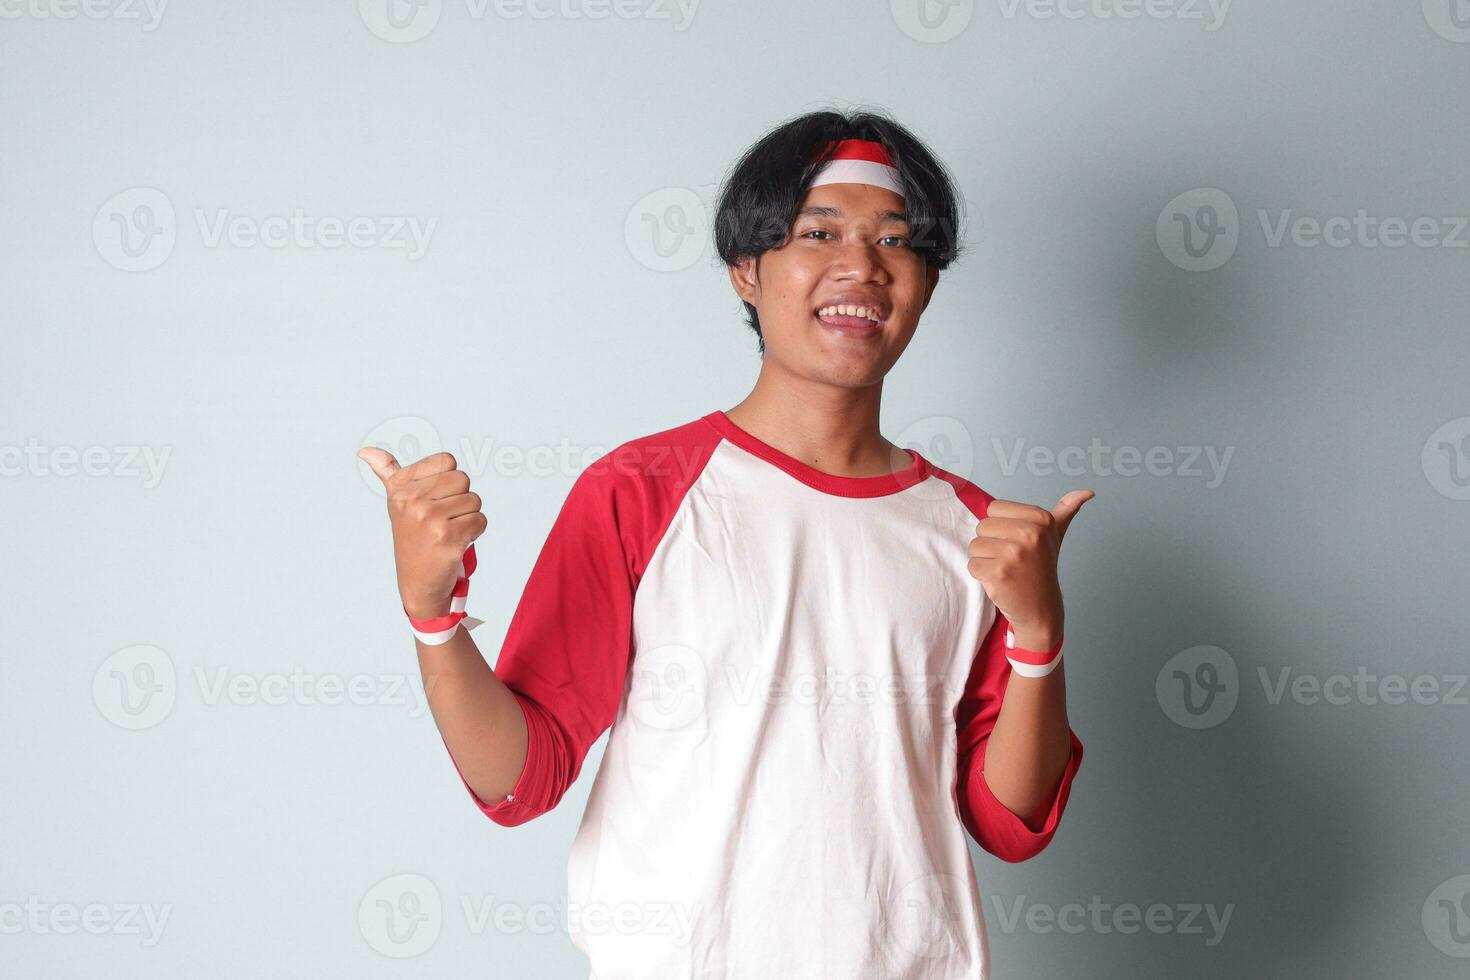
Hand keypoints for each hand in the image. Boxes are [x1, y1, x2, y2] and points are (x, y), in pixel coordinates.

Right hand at [357, 447, 487, 619]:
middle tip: (444, 520)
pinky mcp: (448, 537)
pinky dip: (475, 532)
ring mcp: (429, 519)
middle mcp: (412, 501)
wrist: (418, 583)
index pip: (447, 461)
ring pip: (474, 500)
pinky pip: (480, 520)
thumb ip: (388, 473)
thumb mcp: (397, 502)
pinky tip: (457, 543)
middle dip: (460, 499)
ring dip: (468, 517)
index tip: (433, 501)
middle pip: (463, 479)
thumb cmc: (413, 538)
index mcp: (400, 488)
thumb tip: (364, 451)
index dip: (448, 482)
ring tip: (449, 532)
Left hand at [966, 490, 1093, 648]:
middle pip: (983, 526)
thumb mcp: (1056, 535)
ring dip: (985, 559)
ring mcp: (1014, 554)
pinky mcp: (999, 573)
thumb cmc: (1042, 568)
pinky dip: (981, 575)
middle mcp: (1030, 534)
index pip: (994, 508)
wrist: (1041, 608)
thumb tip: (1087, 491)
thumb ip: (1066, 510)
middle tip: (1011, 559)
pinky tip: (1000, 581)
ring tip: (1005, 569)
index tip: (1017, 541)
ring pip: (975, 545)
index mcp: (1041, 519)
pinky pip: (972, 564)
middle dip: (991, 543)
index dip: (1000, 526)